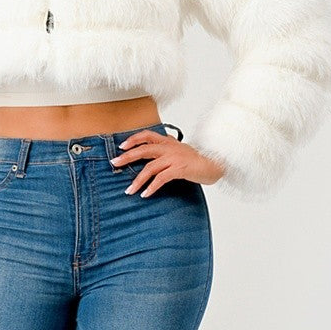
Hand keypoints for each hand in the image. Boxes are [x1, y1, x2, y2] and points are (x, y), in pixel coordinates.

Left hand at [110, 128, 225, 197]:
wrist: (215, 164)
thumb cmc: (197, 159)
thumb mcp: (180, 150)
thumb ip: (167, 148)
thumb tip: (155, 150)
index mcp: (168, 141)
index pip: (147, 135)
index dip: (133, 139)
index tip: (121, 147)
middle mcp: (169, 147)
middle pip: (143, 150)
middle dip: (127, 157)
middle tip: (115, 163)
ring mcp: (174, 158)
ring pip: (150, 168)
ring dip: (137, 180)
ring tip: (129, 190)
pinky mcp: (179, 169)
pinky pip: (161, 178)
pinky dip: (151, 187)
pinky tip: (145, 194)